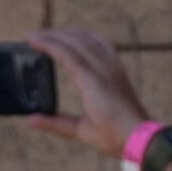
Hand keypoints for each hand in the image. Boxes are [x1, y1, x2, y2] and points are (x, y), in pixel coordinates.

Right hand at [25, 29, 147, 158]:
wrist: (142, 137)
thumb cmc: (113, 136)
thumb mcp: (82, 131)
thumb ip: (55, 123)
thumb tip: (30, 121)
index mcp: (92, 83)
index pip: (67, 54)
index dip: (48, 44)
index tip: (31, 39)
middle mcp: (104, 70)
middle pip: (77, 41)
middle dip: (54, 35)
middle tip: (35, 36)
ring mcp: (114, 67)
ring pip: (90, 39)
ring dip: (69, 33)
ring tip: (52, 34)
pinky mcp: (119, 70)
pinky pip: (103, 45)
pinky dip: (88, 37)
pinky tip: (80, 37)